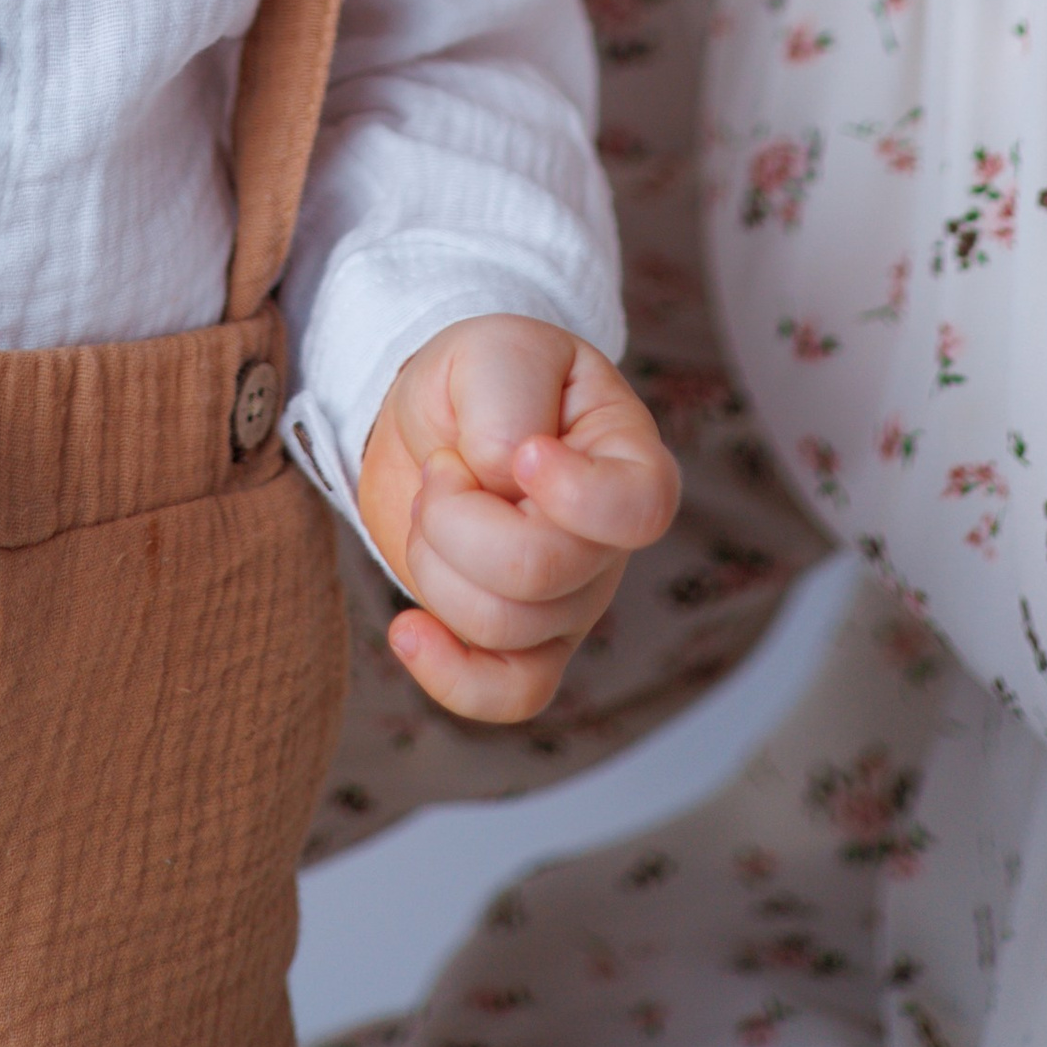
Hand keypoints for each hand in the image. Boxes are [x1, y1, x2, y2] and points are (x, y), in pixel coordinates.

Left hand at [358, 315, 678, 721]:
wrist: (432, 420)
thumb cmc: (482, 378)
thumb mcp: (492, 351)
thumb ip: (507, 401)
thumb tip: (507, 478)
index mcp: (627, 460)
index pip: (639, 508)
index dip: (573, 494)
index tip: (523, 453)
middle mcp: (610, 544)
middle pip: (542, 572)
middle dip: (458, 519)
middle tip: (443, 468)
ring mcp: (572, 603)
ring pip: (503, 626)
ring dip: (435, 560)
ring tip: (434, 506)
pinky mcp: (523, 645)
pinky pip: (507, 695)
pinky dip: (449, 674)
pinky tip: (407, 629)